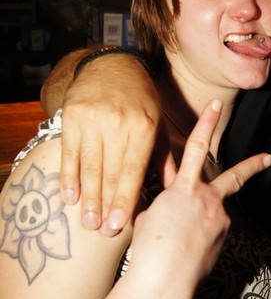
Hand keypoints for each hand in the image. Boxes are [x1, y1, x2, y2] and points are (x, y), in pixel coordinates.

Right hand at [58, 54, 174, 235]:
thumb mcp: (158, 124)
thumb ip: (163, 158)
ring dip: (87, 197)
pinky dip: (68, 176)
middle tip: (102, 232)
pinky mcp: (73, 116)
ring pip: (89, 165)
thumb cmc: (141, 101)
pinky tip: (69, 197)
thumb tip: (175, 188)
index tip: (120, 224)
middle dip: (106, 205)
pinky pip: (70, 152)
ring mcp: (94, 119)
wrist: (112, 66)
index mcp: (144, 128)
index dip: (125, 199)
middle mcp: (119, 123)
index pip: (133, 171)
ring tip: (87, 222)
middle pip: (110, 172)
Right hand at [126, 99, 270, 298]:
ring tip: (181, 239)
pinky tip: (187, 251)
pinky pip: (213, 232)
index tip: (216, 104)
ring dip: (203, 220)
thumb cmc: (148, 248)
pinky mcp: (224, 240)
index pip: (197, 147)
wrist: (163, 283)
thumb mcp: (150, 214)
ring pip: (216, 212)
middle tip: (268, 157)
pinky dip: (201, 237)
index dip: (206, 122)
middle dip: (253, 165)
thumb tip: (173, 199)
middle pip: (235, 176)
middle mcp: (208, 200)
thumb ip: (165, 199)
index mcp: (184, 189)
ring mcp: (220, 221)